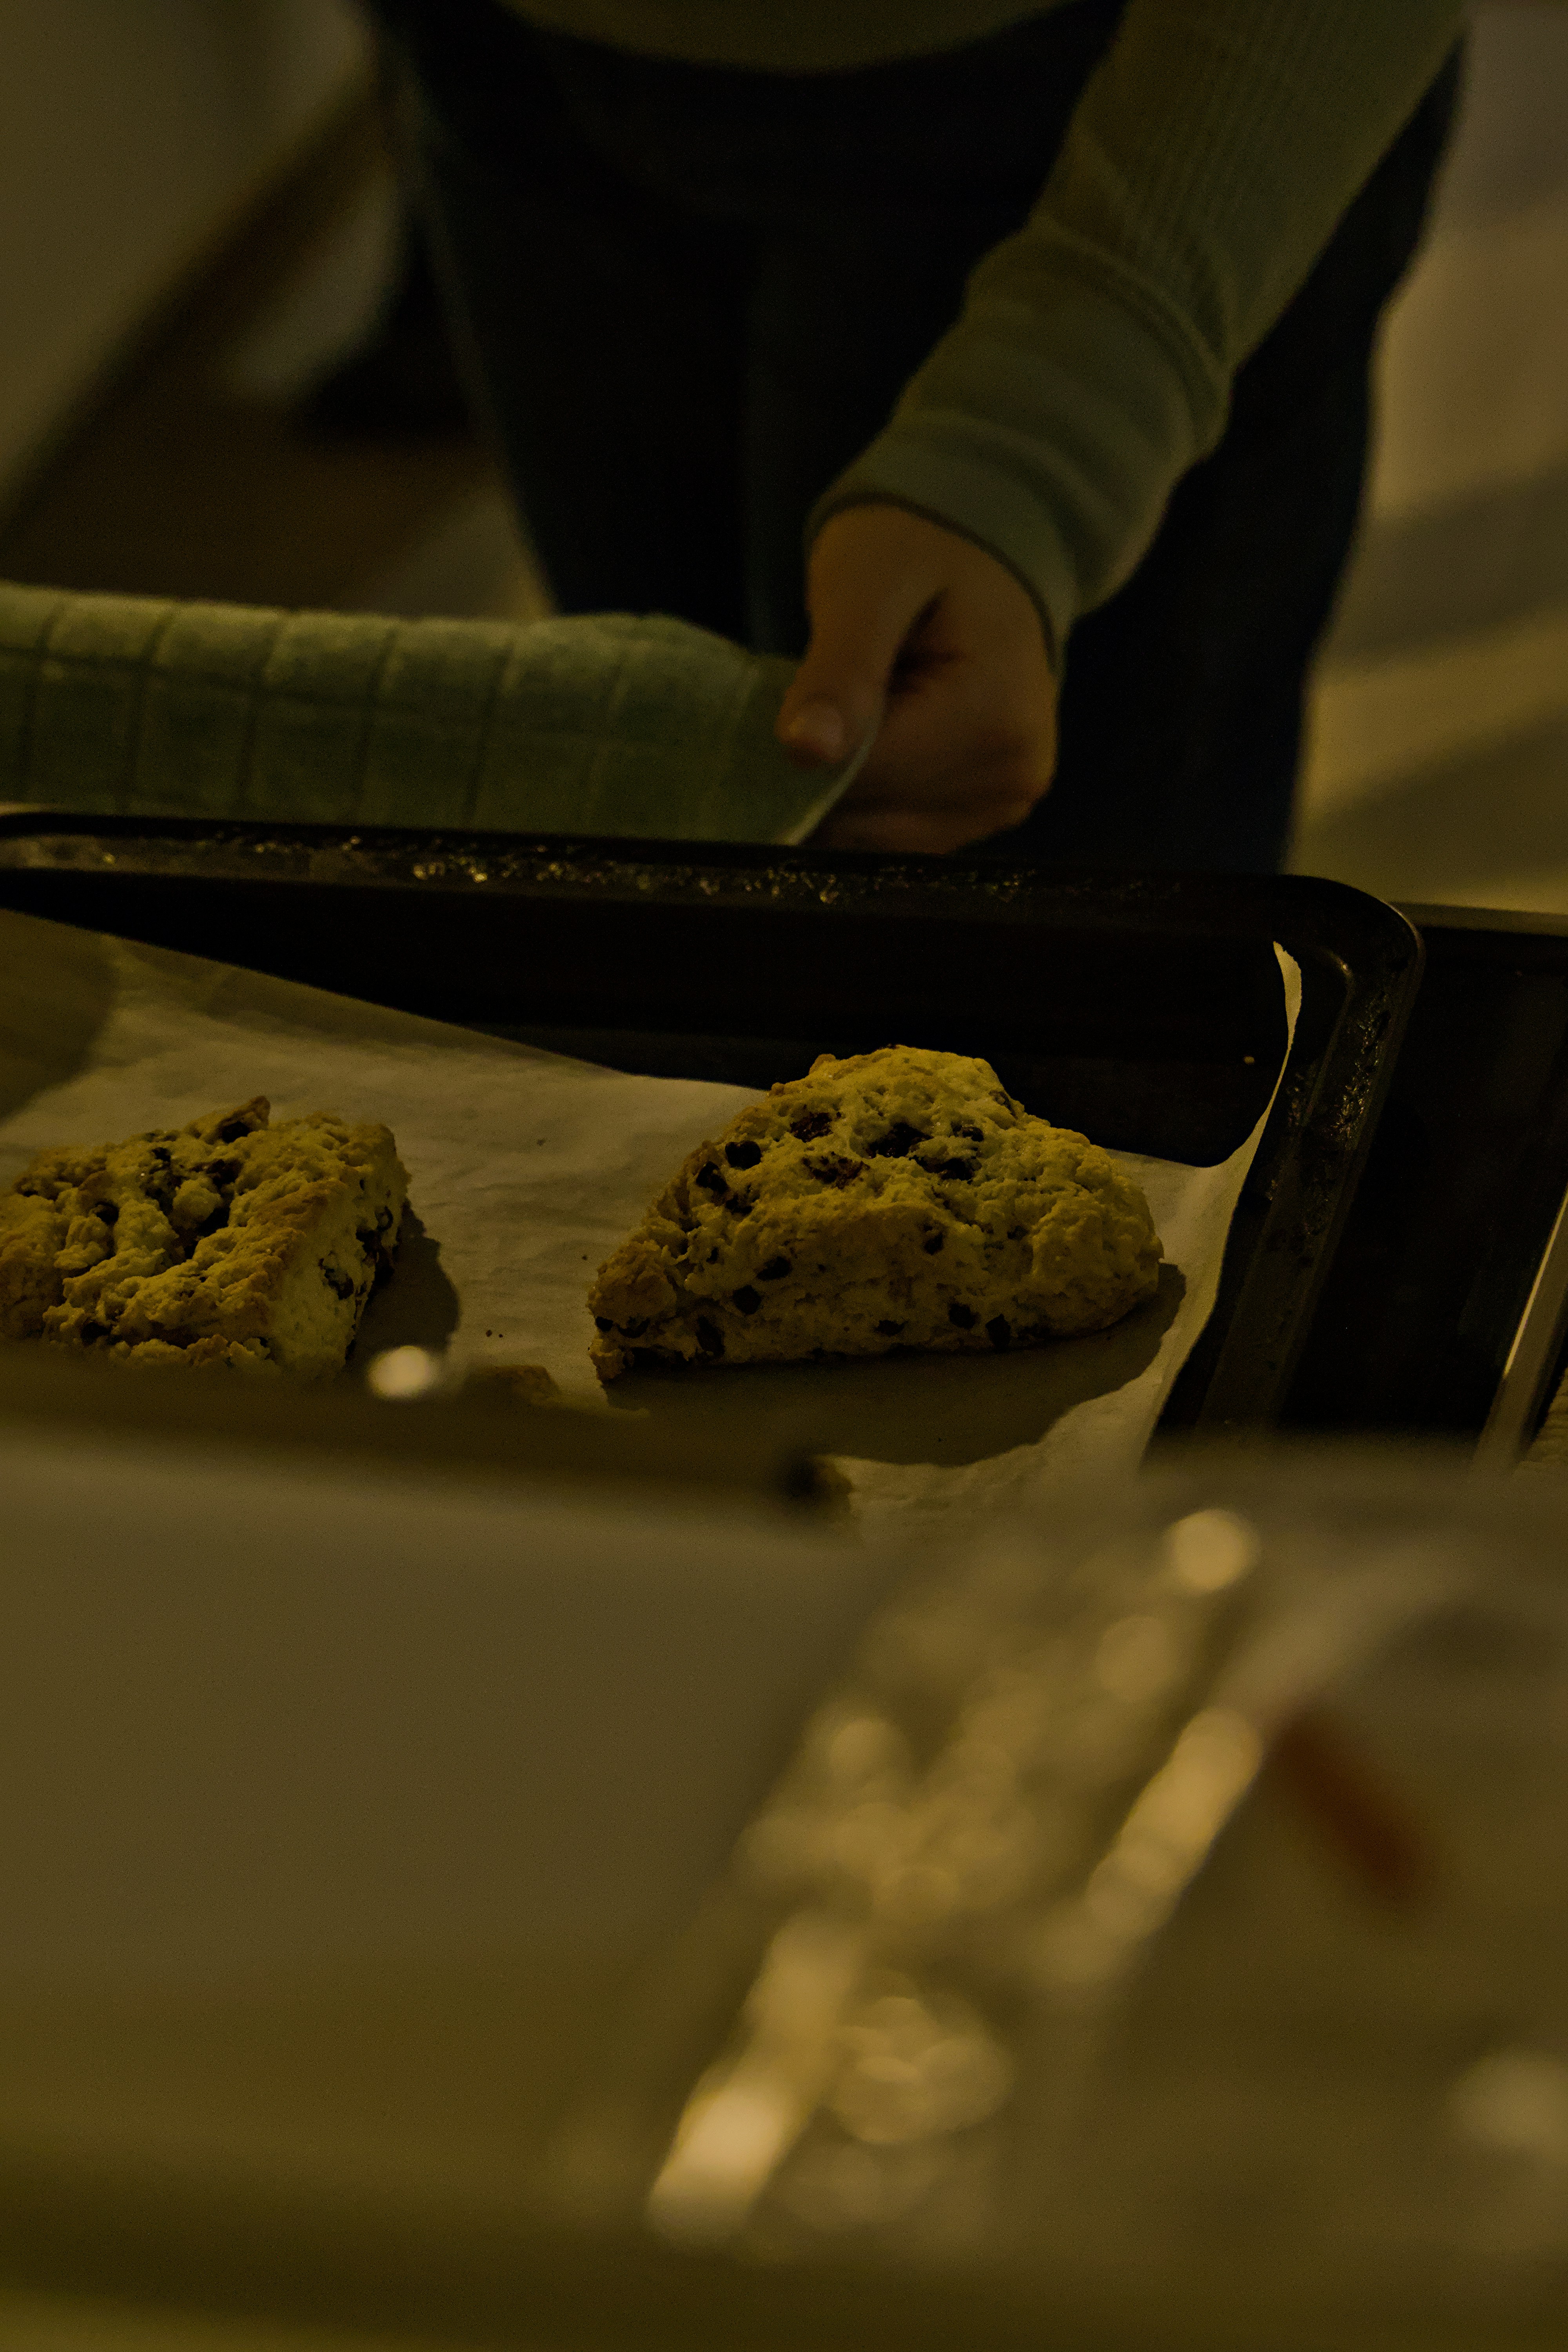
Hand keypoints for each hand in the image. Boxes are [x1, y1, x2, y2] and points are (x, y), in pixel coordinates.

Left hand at [775, 504, 1057, 852]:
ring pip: (877, 841)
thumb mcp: (867, 582)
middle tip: (815, 703)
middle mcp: (1012, 778)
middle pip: (869, 820)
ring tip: (850, 718)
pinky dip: (868, 804)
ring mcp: (1005, 804)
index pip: (861, 779)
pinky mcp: (989, 814)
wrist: (980, 550)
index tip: (785, 703)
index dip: (804, 753)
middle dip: (822, 776)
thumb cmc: (918, 548)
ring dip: (842, 793)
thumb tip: (805, 750)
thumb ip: (840, 668)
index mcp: (992, 719)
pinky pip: (898, 838)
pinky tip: (869, 746)